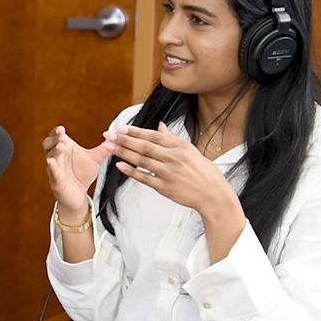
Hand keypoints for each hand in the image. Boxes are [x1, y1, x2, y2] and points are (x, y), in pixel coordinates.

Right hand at [42, 126, 109, 217]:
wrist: (79, 194)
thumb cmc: (83, 174)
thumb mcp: (96, 159)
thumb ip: (104, 148)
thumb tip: (115, 135)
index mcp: (65, 148)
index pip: (56, 136)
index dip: (56, 132)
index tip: (62, 129)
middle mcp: (57, 157)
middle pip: (48, 144)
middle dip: (54, 139)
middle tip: (62, 136)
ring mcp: (55, 168)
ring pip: (50, 156)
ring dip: (54, 150)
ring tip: (60, 146)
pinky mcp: (56, 180)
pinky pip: (52, 172)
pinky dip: (52, 167)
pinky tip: (52, 162)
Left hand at [102, 122, 234, 214]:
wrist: (212, 194)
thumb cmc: (202, 171)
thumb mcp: (190, 150)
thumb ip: (171, 138)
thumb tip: (159, 125)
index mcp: (180, 146)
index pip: (152, 136)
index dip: (135, 131)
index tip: (120, 128)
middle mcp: (173, 157)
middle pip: (144, 146)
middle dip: (123, 140)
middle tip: (108, 135)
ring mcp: (168, 172)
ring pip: (141, 160)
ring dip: (123, 153)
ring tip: (109, 147)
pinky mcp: (165, 187)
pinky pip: (144, 177)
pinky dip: (131, 171)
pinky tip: (119, 165)